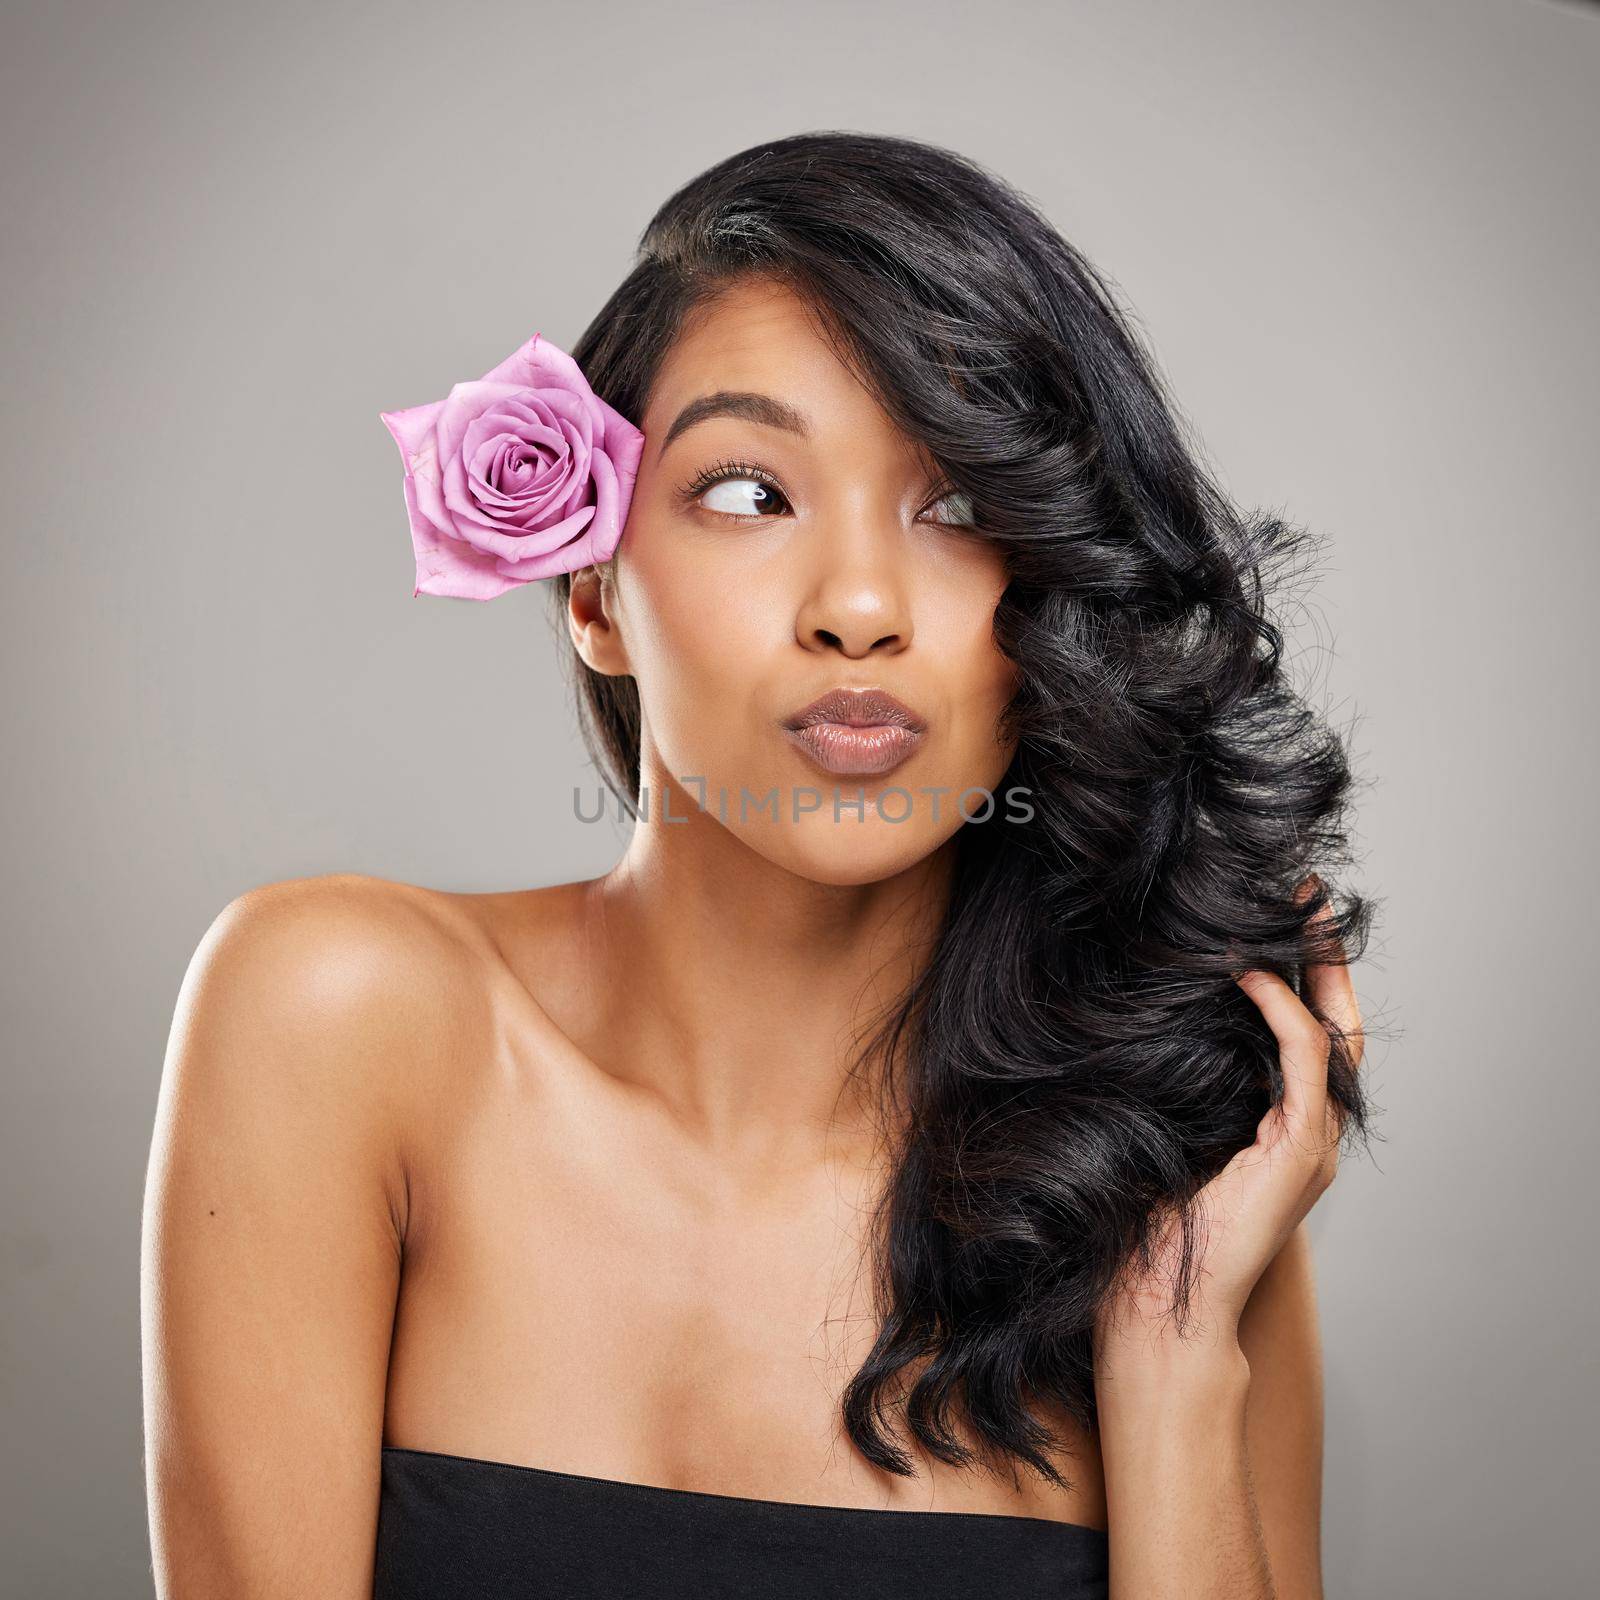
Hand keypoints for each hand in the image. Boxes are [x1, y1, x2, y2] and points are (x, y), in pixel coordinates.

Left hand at [1094, 901, 1363, 1367]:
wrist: (1159, 1300)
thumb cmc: (1148, 1222)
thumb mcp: (1167, 1130)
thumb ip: (1180, 1082)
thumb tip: (1140, 1017)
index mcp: (1283, 1129)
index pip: (1310, 1034)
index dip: (1303, 974)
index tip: (1279, 918)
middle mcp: (1310, 1132)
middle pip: (1337, 1023)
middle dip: (1324, 956)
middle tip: (1307, 895)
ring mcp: (1313, 1142)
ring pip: (1331, 1033)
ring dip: (1313, 967)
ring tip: (1292, 912)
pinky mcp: (1299, 1150)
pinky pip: (1301, 1060)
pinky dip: (1283, 1011)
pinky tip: (1250, 974)